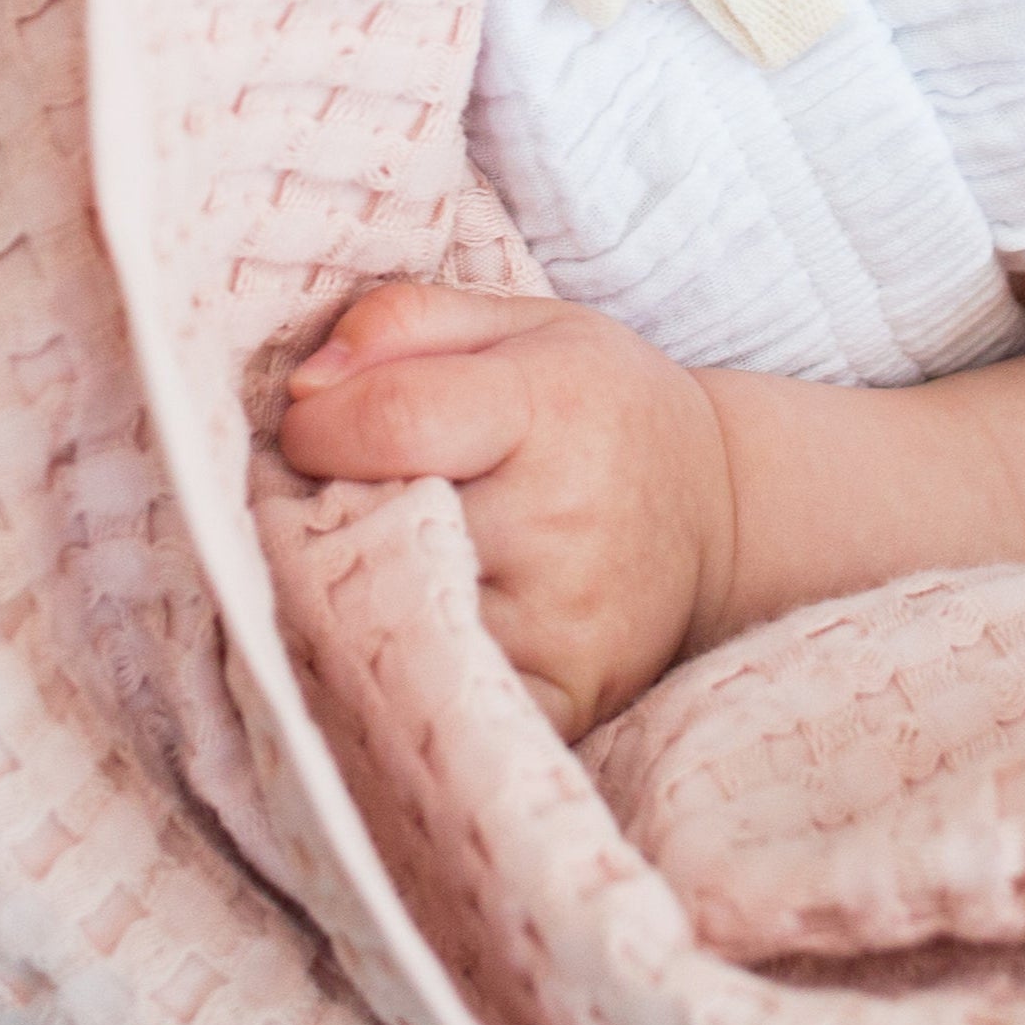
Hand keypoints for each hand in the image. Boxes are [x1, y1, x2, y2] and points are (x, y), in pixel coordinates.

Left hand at [277, 283, 741, 738]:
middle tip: (320, 505)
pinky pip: (444, 703)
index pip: (393, 420)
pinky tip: (398, 636)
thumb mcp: (520, 324)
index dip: (317, 428)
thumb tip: (308, 384)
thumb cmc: (596, 404)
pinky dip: (400, 676)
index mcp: (545, 405)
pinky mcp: (564, 699)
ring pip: (398, 624)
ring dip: (349, 602)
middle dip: (320, 519)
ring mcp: (563, 621)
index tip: (306, 431)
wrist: (717, 512)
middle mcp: (558, 517)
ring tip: (358, 566)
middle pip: (383, 528)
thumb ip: (406, 322)